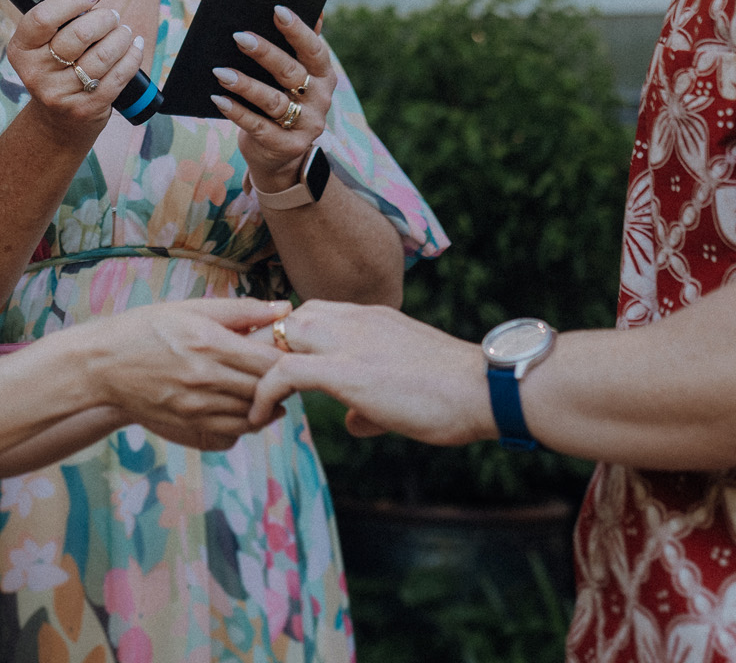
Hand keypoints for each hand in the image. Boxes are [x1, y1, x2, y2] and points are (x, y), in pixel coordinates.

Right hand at [8, 0, 145, 144]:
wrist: (58, 119)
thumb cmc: (59, 63)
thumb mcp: (56, 34)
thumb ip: (75, 0)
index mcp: (21, 48)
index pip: (43, 17)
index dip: (73, 0)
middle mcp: (35, 73)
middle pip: (78, 35)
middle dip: (105, 19)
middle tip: (112, 17)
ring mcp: (59, 94)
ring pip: (102, 56)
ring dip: (122, 37)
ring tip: (124, 32)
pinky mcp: (84, 109)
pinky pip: (117, 76)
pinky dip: (132, 56)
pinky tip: (135, 46)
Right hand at [70, 298, 291, 450]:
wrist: (103, 365)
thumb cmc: (148, 328)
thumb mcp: (191, 308)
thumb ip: (241, 310)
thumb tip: (285, 309)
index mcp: (210, 343)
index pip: (270, 361)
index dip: (286, 358)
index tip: (286, 350)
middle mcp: (205, 378)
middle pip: (265, 389)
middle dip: (280, 381)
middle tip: (284, 370)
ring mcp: (196, 406)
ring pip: (253, 414)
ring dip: (266, 403)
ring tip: (266, 387)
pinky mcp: (188, 424)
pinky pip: (233, 431)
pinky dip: (247, 421)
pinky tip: (246, 405)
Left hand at [208, 6, 335, 191]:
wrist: (282, 154)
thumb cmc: (284, 101)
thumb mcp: (296, 76)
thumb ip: (301, 47)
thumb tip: (315, 12)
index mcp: (323, 76)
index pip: (314, 49)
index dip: (297, 30)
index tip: (277, 10)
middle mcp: (320, 100)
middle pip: (291, 73)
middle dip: (265, 53)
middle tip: (239, 36)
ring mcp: (305, 125)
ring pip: (273, 101)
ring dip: (245, 85)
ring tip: (220, 71)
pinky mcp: (286, 145)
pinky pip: (258, 126)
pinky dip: (236, 112)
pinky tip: (218, 98)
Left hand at [249, 301, 497, 445]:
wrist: (482, 390)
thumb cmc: (455, 394)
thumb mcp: (406, 390)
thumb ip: (372, 402)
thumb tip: (354, 422)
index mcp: (373, 317)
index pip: (315, 313)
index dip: (291, 341)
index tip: (278, 371)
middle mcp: (357, 320)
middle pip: (292, 318)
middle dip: (269, 347)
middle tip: (257, 383)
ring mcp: (350, 342)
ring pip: (282, 335)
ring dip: (262, 366)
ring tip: (254, 399)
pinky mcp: (346, 372)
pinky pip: (284, 372)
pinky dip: (264, 393)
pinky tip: (259, 417)